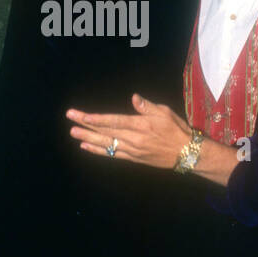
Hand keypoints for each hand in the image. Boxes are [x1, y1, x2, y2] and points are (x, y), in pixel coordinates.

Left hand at [66, 94, 192, 169]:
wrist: (186, 153)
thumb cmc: (177, 129)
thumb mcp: (165, 113)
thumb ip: (147, 106)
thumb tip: (134, 97)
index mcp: (141, 125)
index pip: (114, 121)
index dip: (97, 119)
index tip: (83, 116)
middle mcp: (134, 139)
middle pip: (106, 132)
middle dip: (87, 125)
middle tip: (71, 119)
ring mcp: (132, 150)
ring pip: (106, 144)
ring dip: (88, 138)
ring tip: (74, 133)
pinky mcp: (133, 158)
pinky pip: (112, 154)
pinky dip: (98, 150)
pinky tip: (87, 146)